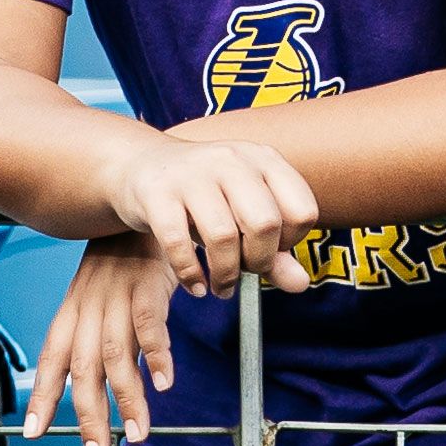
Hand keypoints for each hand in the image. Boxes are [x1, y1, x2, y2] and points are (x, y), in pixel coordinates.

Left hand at [22, 241, 185, 445]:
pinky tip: (164, 383)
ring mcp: (117, 297)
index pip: (51, 359)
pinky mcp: (148, 286)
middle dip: (88, 417)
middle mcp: (88, 307)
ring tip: (138, 434)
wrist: (145, 207)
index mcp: (71, 311)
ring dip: (127, 399)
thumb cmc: (122, 260)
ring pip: (115, 356)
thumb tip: (91, 384)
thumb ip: (93, 336)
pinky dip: (156, 356)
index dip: (42, 396)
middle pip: (83, 370)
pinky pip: (149, 327)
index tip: (34, 433)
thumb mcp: (96, 294)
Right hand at [96, 135, 318, 295]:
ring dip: (225, 274)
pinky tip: (195, 285)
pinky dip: (190, 274)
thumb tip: (301, 285)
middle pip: (265, 224)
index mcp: (264, 159)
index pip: (302, 211)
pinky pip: (178, 242)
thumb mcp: (244, 214)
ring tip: (221, 286)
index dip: (291, 244)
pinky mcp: (157, 193)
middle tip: (245, 272)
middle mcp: (232, 161)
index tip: (271, 252)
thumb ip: (276, 249)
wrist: (143, 166)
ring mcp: (193, 174)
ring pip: (223, 236)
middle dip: (259, 261)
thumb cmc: (206, 197)